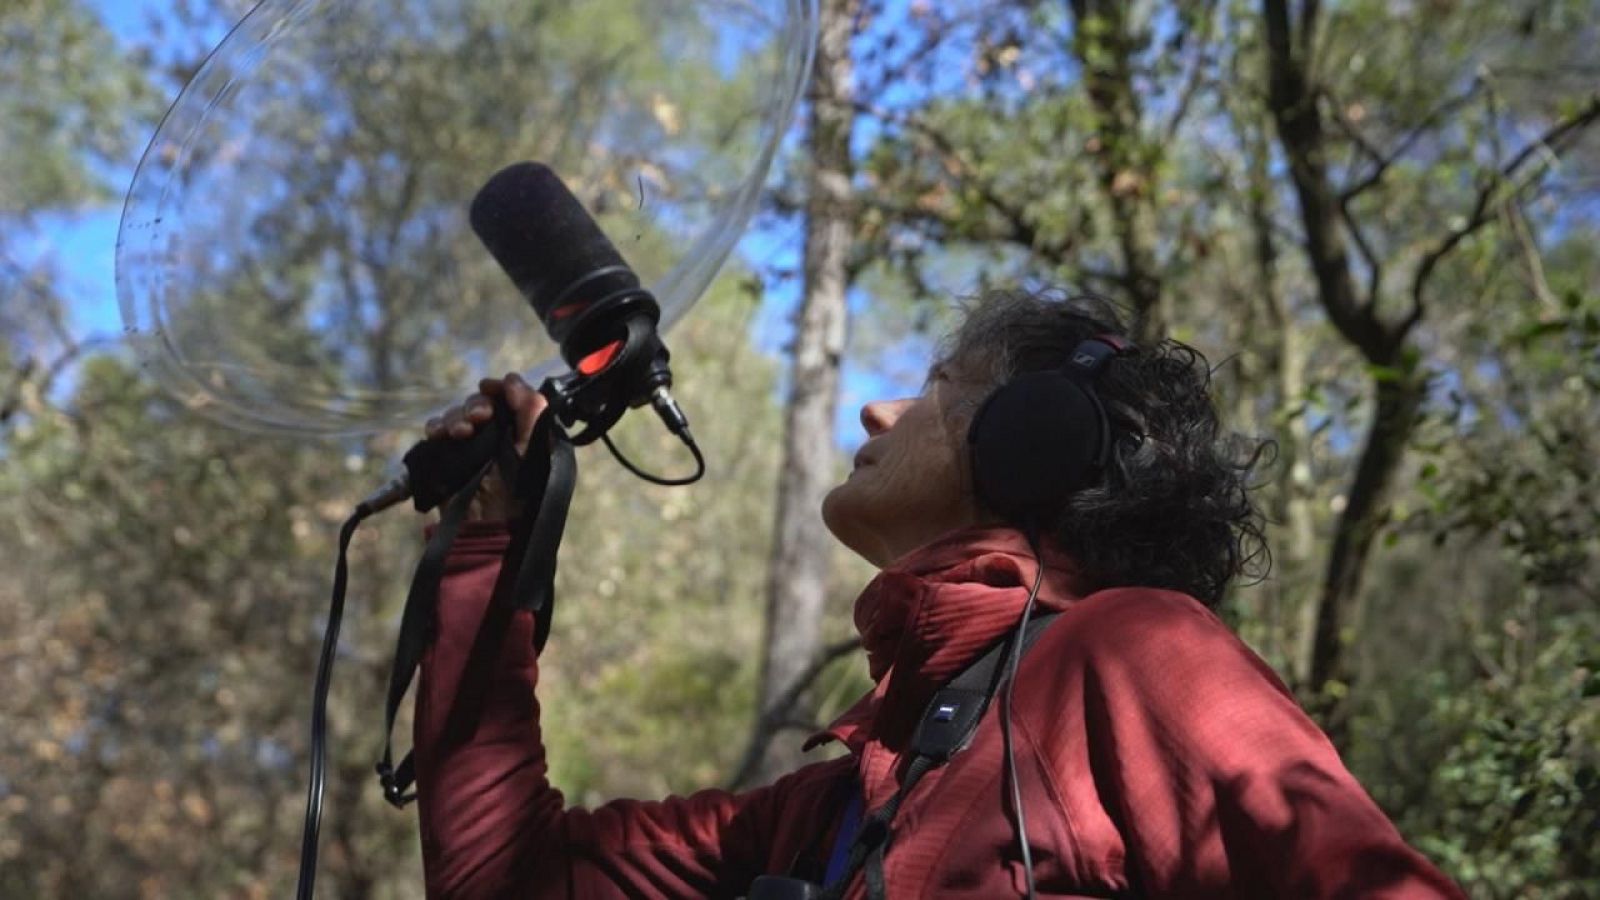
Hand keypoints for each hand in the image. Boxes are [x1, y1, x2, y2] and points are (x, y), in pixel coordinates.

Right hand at [423, 373, 549, 520]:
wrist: (488, 526)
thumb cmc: (518, 493)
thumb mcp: (533, 450)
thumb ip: (531, 411)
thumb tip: (513, 378)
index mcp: (518, 431)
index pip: (506, 398)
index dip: (498, 389)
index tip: (491, 388)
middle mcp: (493, 434)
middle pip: (478, 403)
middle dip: (476, 405)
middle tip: (479, 418)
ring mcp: (468, 444)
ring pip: (455, 414)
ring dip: (456, 417)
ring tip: (461, 433)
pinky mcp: (446, 455)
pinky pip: (435, 430)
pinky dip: (436, 427)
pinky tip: (440, 435)